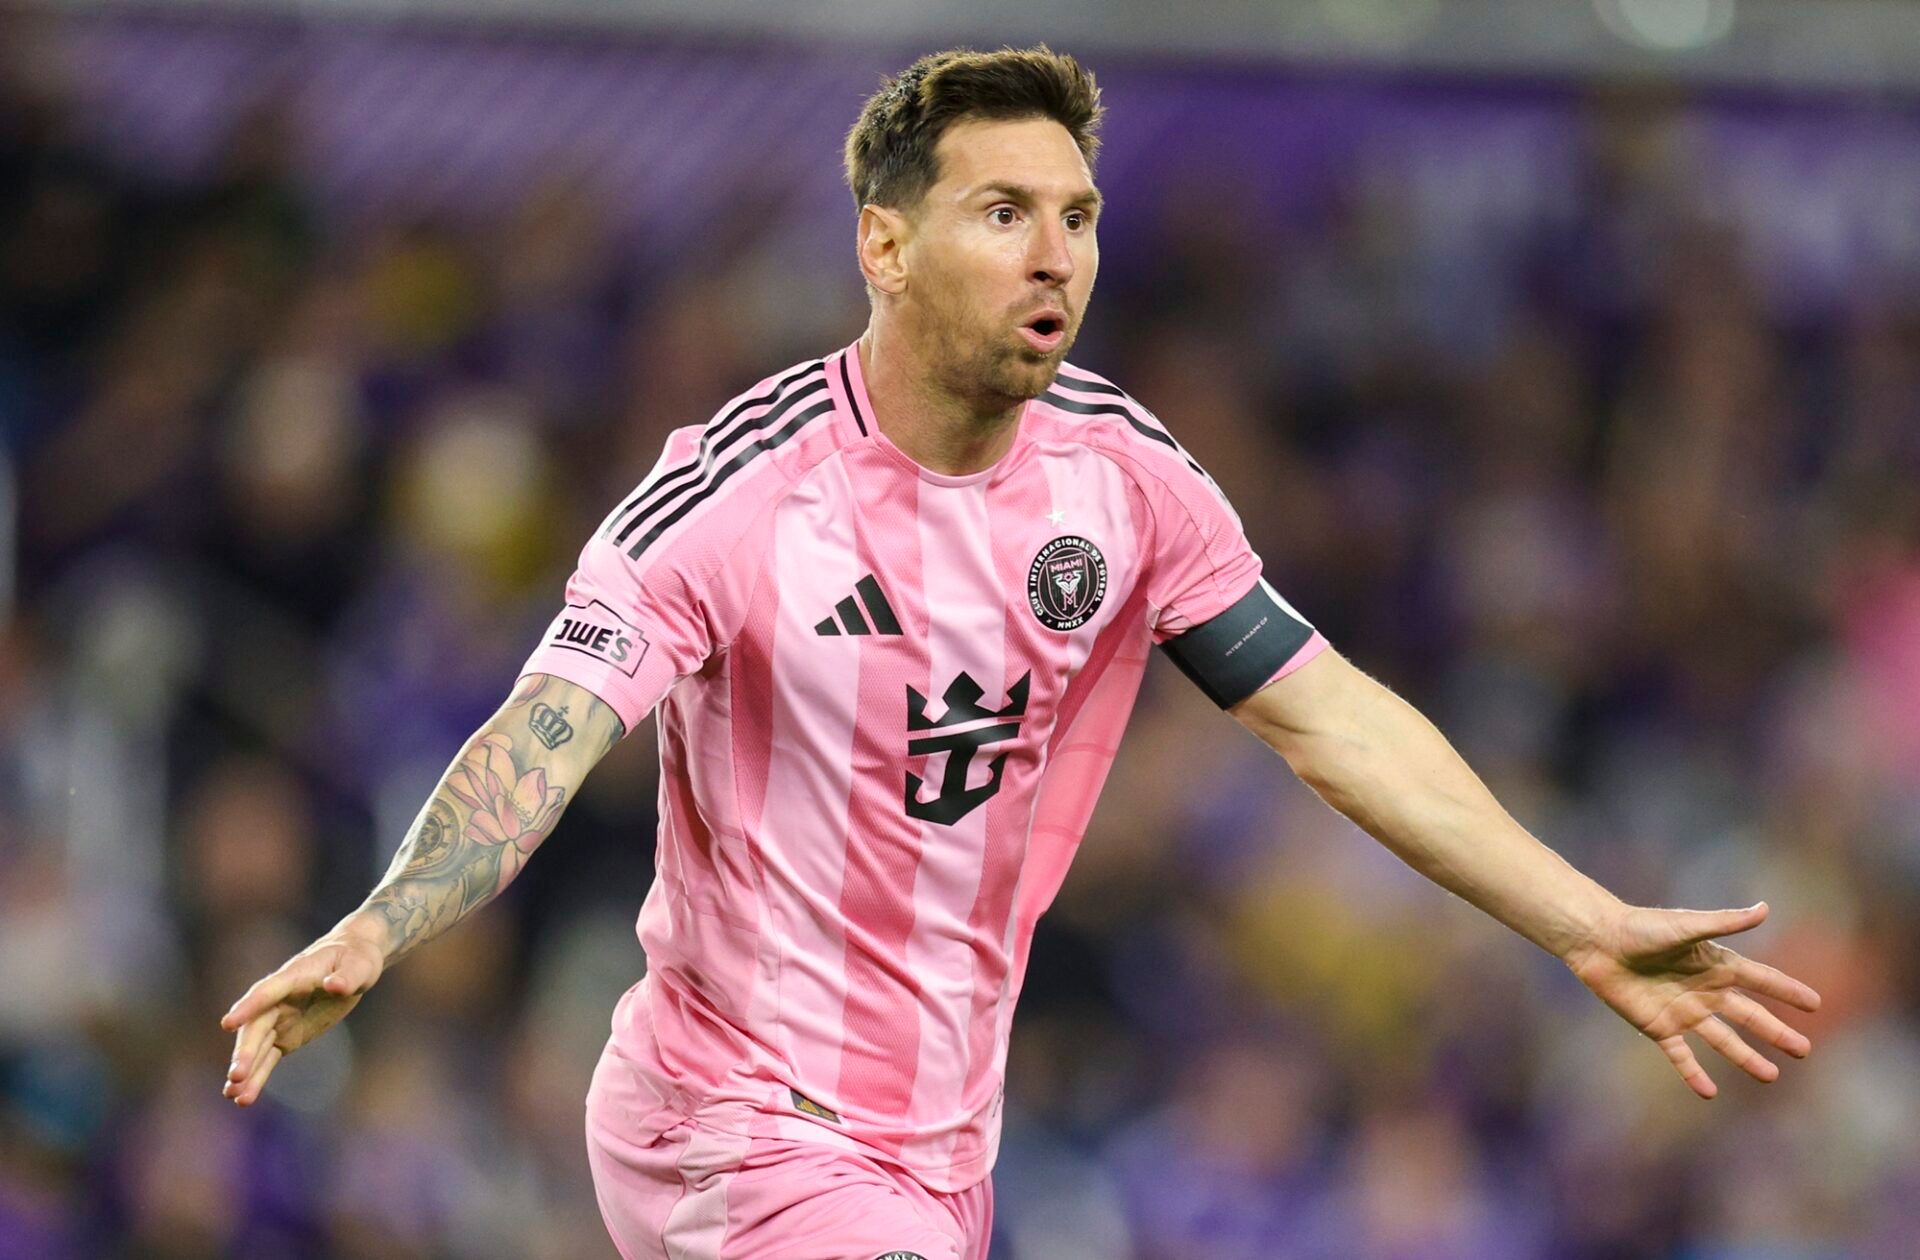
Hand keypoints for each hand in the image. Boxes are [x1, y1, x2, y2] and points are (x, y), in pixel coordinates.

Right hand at [219, 922, 386, 1105]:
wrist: (353, 961)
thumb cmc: (356, 958)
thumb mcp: (360, 965)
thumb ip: (347, 977)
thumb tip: (335, 985)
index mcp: (293, 976)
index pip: (266, 992)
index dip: (248, 1007)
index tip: (227, 1024)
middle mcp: (279, 1000)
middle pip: (256, 1027)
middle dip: (245, 1051)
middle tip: (235, 1076)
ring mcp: (279, 1019)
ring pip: (257, 1047)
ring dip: (246, 1070)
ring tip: (233, 1096)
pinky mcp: (286, 1036)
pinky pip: (268, 1058)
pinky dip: (257, 1076)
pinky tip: (242, 1096)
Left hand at [1565, 901, 1820, 1098]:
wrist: (1598, 941)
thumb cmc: (1642, 927)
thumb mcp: (1687, 925)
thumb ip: (1725, 923)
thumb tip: (1765, 909)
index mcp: (1716, 965)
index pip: (1761, 980)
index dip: (1787, 991)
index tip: (1815, 1004)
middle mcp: (1705, 991)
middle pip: (1749, 1016)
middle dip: (1777, 1032)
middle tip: (1804, 1050)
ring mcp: (1683, 1011)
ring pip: (1723, 1040)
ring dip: (1746, 1058)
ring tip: (1771, 1076)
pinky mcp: (1659, 1026)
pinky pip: (1681, 1055)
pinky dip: (1693, 1074)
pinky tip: (1710, 1093)